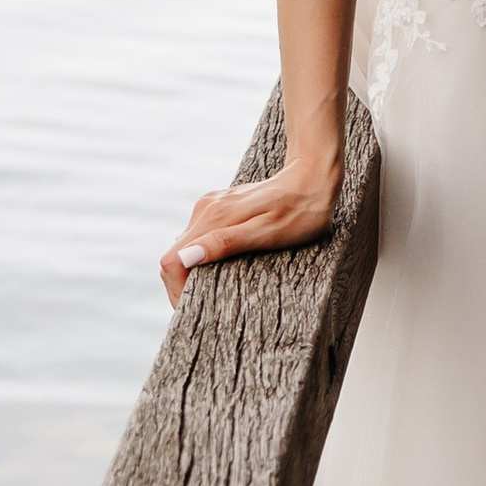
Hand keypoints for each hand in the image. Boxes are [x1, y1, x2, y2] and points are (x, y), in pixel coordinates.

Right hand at [160, 158, 341, 300]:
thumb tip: (187, 258)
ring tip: (217, 287)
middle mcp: (206, 209)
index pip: (172, 260)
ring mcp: (212, 205)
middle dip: (183, 284)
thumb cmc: (298, 212)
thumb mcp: (267, 234)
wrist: (313, 178)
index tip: (193, 307)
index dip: (176, 289)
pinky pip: (201, 235)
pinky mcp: (221, 206)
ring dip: (194, 270)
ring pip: (187, 246)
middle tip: (205, 305)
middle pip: (175, 255)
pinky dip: (205, 254)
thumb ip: (225, 243)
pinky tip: (226, 263)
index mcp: (213, 218)